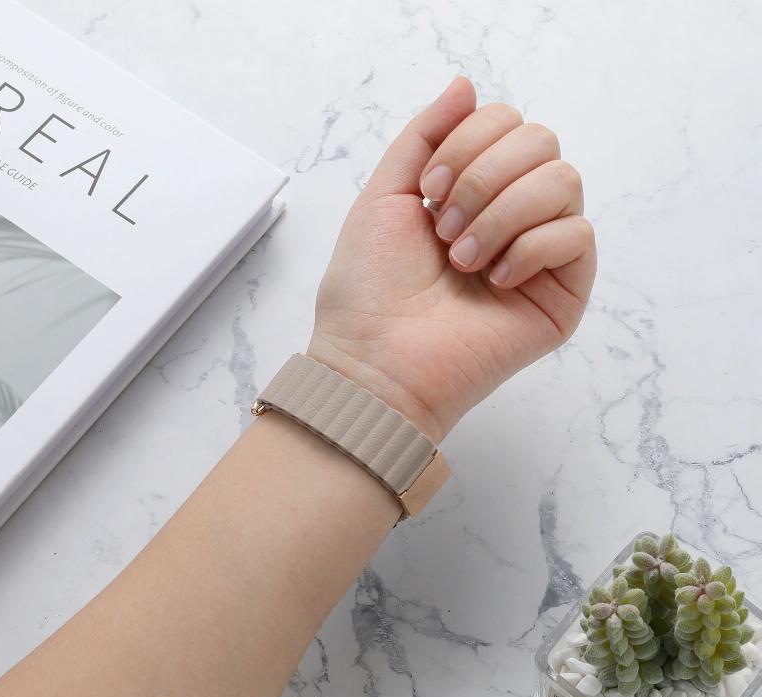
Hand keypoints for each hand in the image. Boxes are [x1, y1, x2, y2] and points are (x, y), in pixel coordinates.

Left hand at [308, 77, 595, 442]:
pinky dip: (531, 247)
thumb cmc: (370, 289)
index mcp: (473, 191)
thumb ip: (426, 135)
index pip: (506, 123)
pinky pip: (577, 234)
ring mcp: (540, 254)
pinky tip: (495, 280)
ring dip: (503, 212)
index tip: (427, 190)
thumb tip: (466, 85)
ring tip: (463, 260)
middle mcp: (511, 216)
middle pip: (541, 141)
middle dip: (484, 175)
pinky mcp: (563, 293)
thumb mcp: (385, 195)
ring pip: (564, 180)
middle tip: (444, 229)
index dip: (468, 141)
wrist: (376, 361)